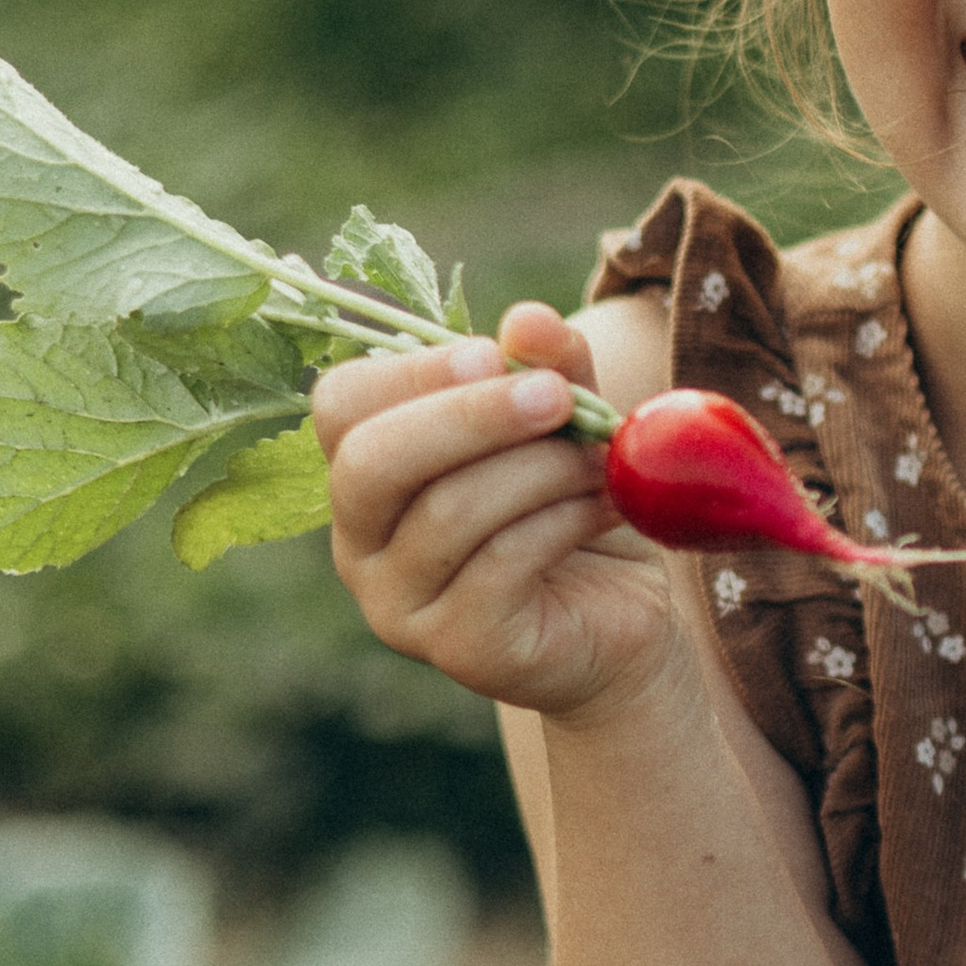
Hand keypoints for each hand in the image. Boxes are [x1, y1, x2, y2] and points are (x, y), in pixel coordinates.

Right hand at [312, 303, 679, 722]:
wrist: (623, 622)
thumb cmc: (576, 513)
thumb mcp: (569, 428)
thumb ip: (551, 369)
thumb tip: (526, 319)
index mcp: (368, 474)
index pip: (341, 406)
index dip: (413, 371)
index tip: (495, 354)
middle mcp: (361, 543)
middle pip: (372, 462)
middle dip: (469, 416)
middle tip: (556, 397)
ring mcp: (400, 605)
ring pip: (447, 511)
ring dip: (541, 470)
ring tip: (601, 460)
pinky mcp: (458, 646)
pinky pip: (500, 564)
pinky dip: (563, 520)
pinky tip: (606, 506)